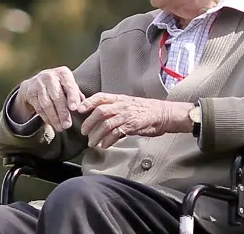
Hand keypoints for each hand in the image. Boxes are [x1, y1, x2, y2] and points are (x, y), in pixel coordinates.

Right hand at [15, 66, 85, 132]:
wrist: (35, 82)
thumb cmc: (58, 85)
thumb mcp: (68, 86)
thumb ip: (76, 95)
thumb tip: (83, 107)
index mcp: (63, 73)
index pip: (69, 86)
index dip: (72, 97)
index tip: (74, 109)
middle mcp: (50, 76)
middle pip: (57, 97)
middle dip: (63, 113)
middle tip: (68, 125)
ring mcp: (38, 84)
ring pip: (47, 104)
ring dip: (54, 118)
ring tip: (60, 128)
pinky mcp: (30, 93)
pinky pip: (39, 108)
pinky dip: (46, 118)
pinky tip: (52, 124)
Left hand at [72, 93, 193, 149]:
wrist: (164, 114)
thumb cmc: (146, 111)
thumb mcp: (129, 105)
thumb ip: (115, 110)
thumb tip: (100, 119)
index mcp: (120, 99)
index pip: (101, 97)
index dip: (88, 102)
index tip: (79, 109)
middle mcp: (122, 105)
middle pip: (100, 111)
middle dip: (89, 122)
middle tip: (84, 132)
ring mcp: (127, 115)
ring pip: (106, 124)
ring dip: (96, 135)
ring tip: (92, 143)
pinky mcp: (132, 126)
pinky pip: (116, 133)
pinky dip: (108, 140)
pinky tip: (104, 145)